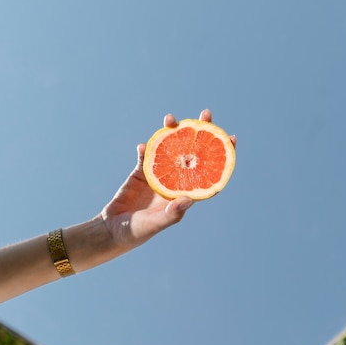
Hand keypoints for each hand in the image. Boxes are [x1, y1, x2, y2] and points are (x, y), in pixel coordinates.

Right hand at [100, 109, 236, 249]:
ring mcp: (159, 175)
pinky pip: (146, 156)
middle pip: (192, 153)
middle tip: (205, 113)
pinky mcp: (141, 172)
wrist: (114, 230)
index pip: (209, 171)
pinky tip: (143, 146)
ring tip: (170, 118)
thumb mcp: (156, 224)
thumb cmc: (139, 231)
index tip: (231, 138)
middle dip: (199, 132)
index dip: (221, 155)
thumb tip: (190, 198)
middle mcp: (176, 181)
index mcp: (185, 193)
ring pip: (170, 148)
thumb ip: (172, 214)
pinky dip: (146, 149)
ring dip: (171, 132)